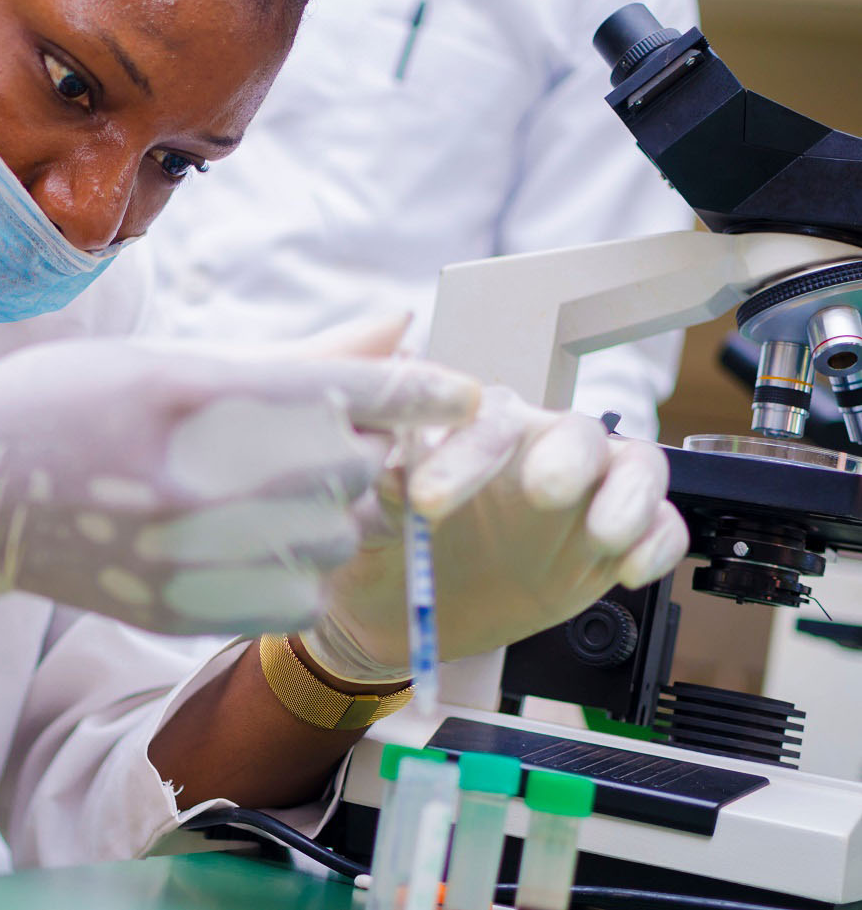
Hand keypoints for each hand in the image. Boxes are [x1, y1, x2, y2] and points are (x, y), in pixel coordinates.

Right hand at [0, 325, 479, 634]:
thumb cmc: (66, 405)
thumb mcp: (171, 357)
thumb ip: (295, 354)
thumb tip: (400, 322)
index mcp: (192, 391)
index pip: (346, 390)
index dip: (419, 391)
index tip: (463, 393)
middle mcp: (196, 473)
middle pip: (351, 468)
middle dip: (352, 450)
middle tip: (312, 439)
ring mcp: (187, 551)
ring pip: (334, 538)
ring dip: (329, 513)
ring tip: (277, 493)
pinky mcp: (182, 610)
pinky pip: (297, 597)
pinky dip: (297, 569)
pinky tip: (256, 544)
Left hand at [303, 386, 689, 681]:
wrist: (399, 612)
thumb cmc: (384, 549)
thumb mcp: (371, 527)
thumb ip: (382, 499)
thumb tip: (391, 475)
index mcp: (473, 430)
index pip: (483, 418)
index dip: (464, 453)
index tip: (427, 502)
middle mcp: (536, 449)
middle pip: (574, 431)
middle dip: (566, 457)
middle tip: (543, 493)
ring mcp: (583, 492)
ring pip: (634, 465)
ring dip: (628, 495)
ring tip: (604, 535)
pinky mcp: (612, 540)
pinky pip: (659, 525)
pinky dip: (655, 543)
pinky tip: (628, 571)